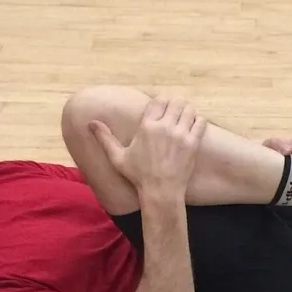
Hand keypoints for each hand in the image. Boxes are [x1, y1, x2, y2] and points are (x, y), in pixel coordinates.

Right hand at [89, 98, 207, 199]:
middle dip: (175, 105)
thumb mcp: (117, 157)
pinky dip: (197, 121)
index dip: (161, 102)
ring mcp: (180, 135)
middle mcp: (164, 127)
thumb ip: (105, 138)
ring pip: (189, 109)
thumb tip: (91, 123)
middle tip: (173, 114)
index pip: (158, 100)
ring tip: (183, 119)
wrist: (160, 192)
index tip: (161, 109)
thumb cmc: (139, 176)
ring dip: (187, 112)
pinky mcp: (193, 143)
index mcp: (147, 126)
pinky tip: (192, 128)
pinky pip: (200, 122)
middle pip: (175, 101)